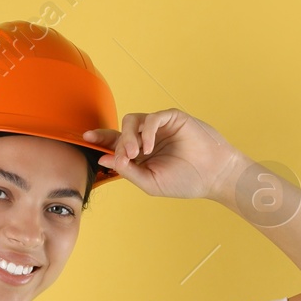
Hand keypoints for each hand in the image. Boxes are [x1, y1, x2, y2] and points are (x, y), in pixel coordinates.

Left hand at [82, 109, 247, 202]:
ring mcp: (159, 127)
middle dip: (119, 143)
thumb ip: (127, 170)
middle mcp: (147, 138)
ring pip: (132, 120)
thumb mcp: (149, 182)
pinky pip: (152, 118)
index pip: (115, 142)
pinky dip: (147, 131)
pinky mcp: (172, 118)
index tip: (86, 138)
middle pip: (121, 130)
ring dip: (129, 136)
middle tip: (127, 157)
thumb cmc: (184, 181)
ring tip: (136, 152)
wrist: (213, 176)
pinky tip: (149, 146)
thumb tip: (104, 158)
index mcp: (141, 154)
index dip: (100, 138)